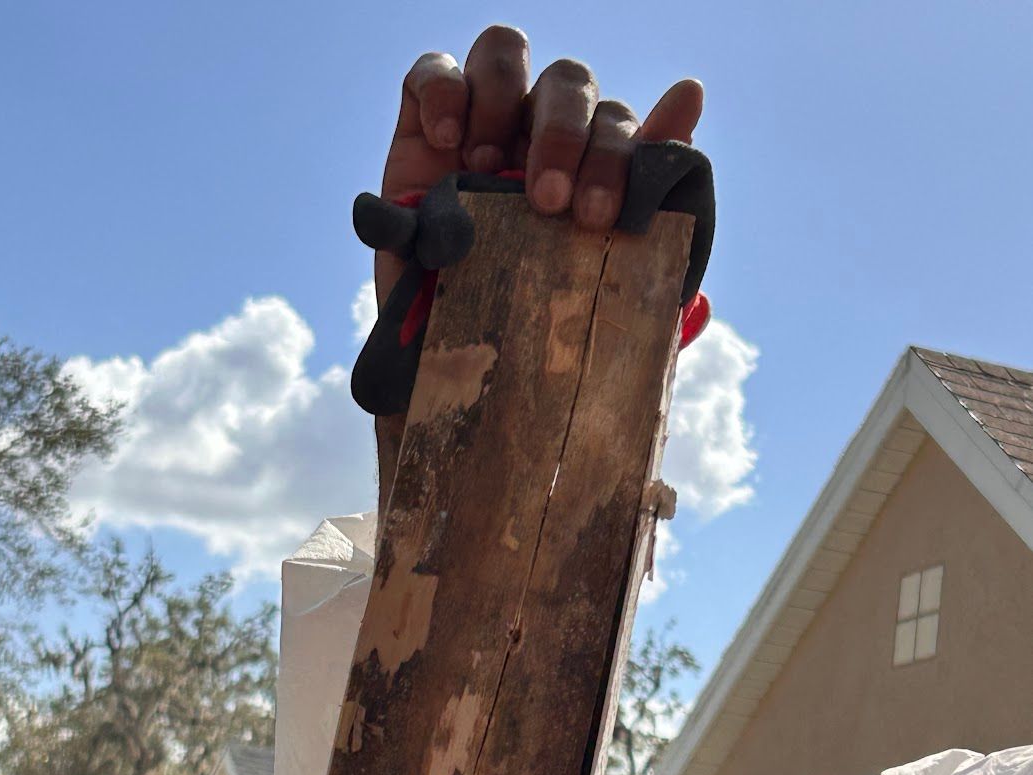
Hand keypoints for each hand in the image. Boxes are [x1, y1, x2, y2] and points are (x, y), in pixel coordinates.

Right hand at [377, 25, 703, 306]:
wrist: (456, 384)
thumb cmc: (535, 338)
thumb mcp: (601, 280)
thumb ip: (653, 191)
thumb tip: (691, 94)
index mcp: (590, 166)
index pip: (615, 122)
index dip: (616, 153)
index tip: (597, 216)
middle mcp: (538, 136)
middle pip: (568, 82)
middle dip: (565, 135)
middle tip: (547, 203)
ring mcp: (481, 126)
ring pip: (505, 53)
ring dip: (503, 100)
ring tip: (483, 166)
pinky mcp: (420, 131)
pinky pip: (432, 72)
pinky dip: (443, 90)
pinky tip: (447, 141)